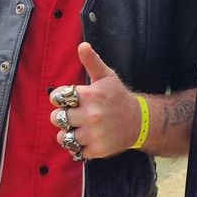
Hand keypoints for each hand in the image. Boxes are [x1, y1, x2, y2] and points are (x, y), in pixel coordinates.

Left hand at [49, 42, 141, 158]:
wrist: (139, 122)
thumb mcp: (107, 77)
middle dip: (62, 116)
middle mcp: (90, 115)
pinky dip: (78, 147)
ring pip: (63, 137)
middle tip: (73, 115)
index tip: (67, 100)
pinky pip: (75, 151)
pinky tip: (86, 138)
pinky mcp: (96, 150)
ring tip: (77, 128)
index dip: (59, 98)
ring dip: (67, 133)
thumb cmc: (118, 97)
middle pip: (56, 118)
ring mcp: (93, 134)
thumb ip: (92, 61)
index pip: (57, 97)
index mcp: (90, 95)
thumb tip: (82, 45)